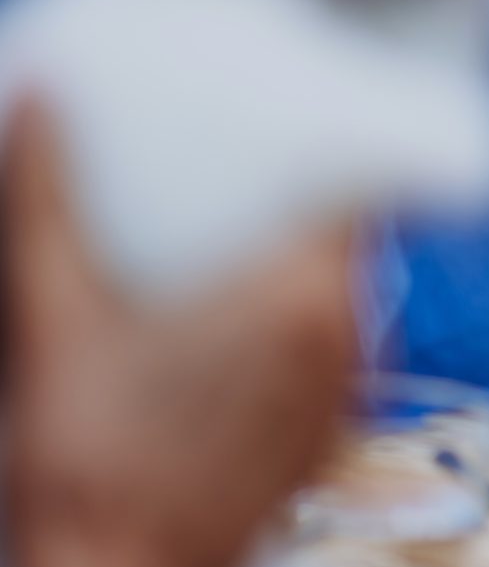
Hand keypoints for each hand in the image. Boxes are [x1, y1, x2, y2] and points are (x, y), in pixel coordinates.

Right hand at [2, 100, 359, 566]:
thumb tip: (44, 105)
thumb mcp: (57, 314)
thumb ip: (49, 202)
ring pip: (344, 295)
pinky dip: (296, 328)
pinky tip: (233, 327)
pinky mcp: (325, 431)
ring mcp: (343, 389)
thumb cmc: (92, 462)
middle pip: (352, 238)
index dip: (342, 148)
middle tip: (247, 180)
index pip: (365, 187)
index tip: (302, 126)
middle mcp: (346, 336)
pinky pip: (331, 351)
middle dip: (305, 204)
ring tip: (234, 249)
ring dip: (300, 268)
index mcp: (303, 294)